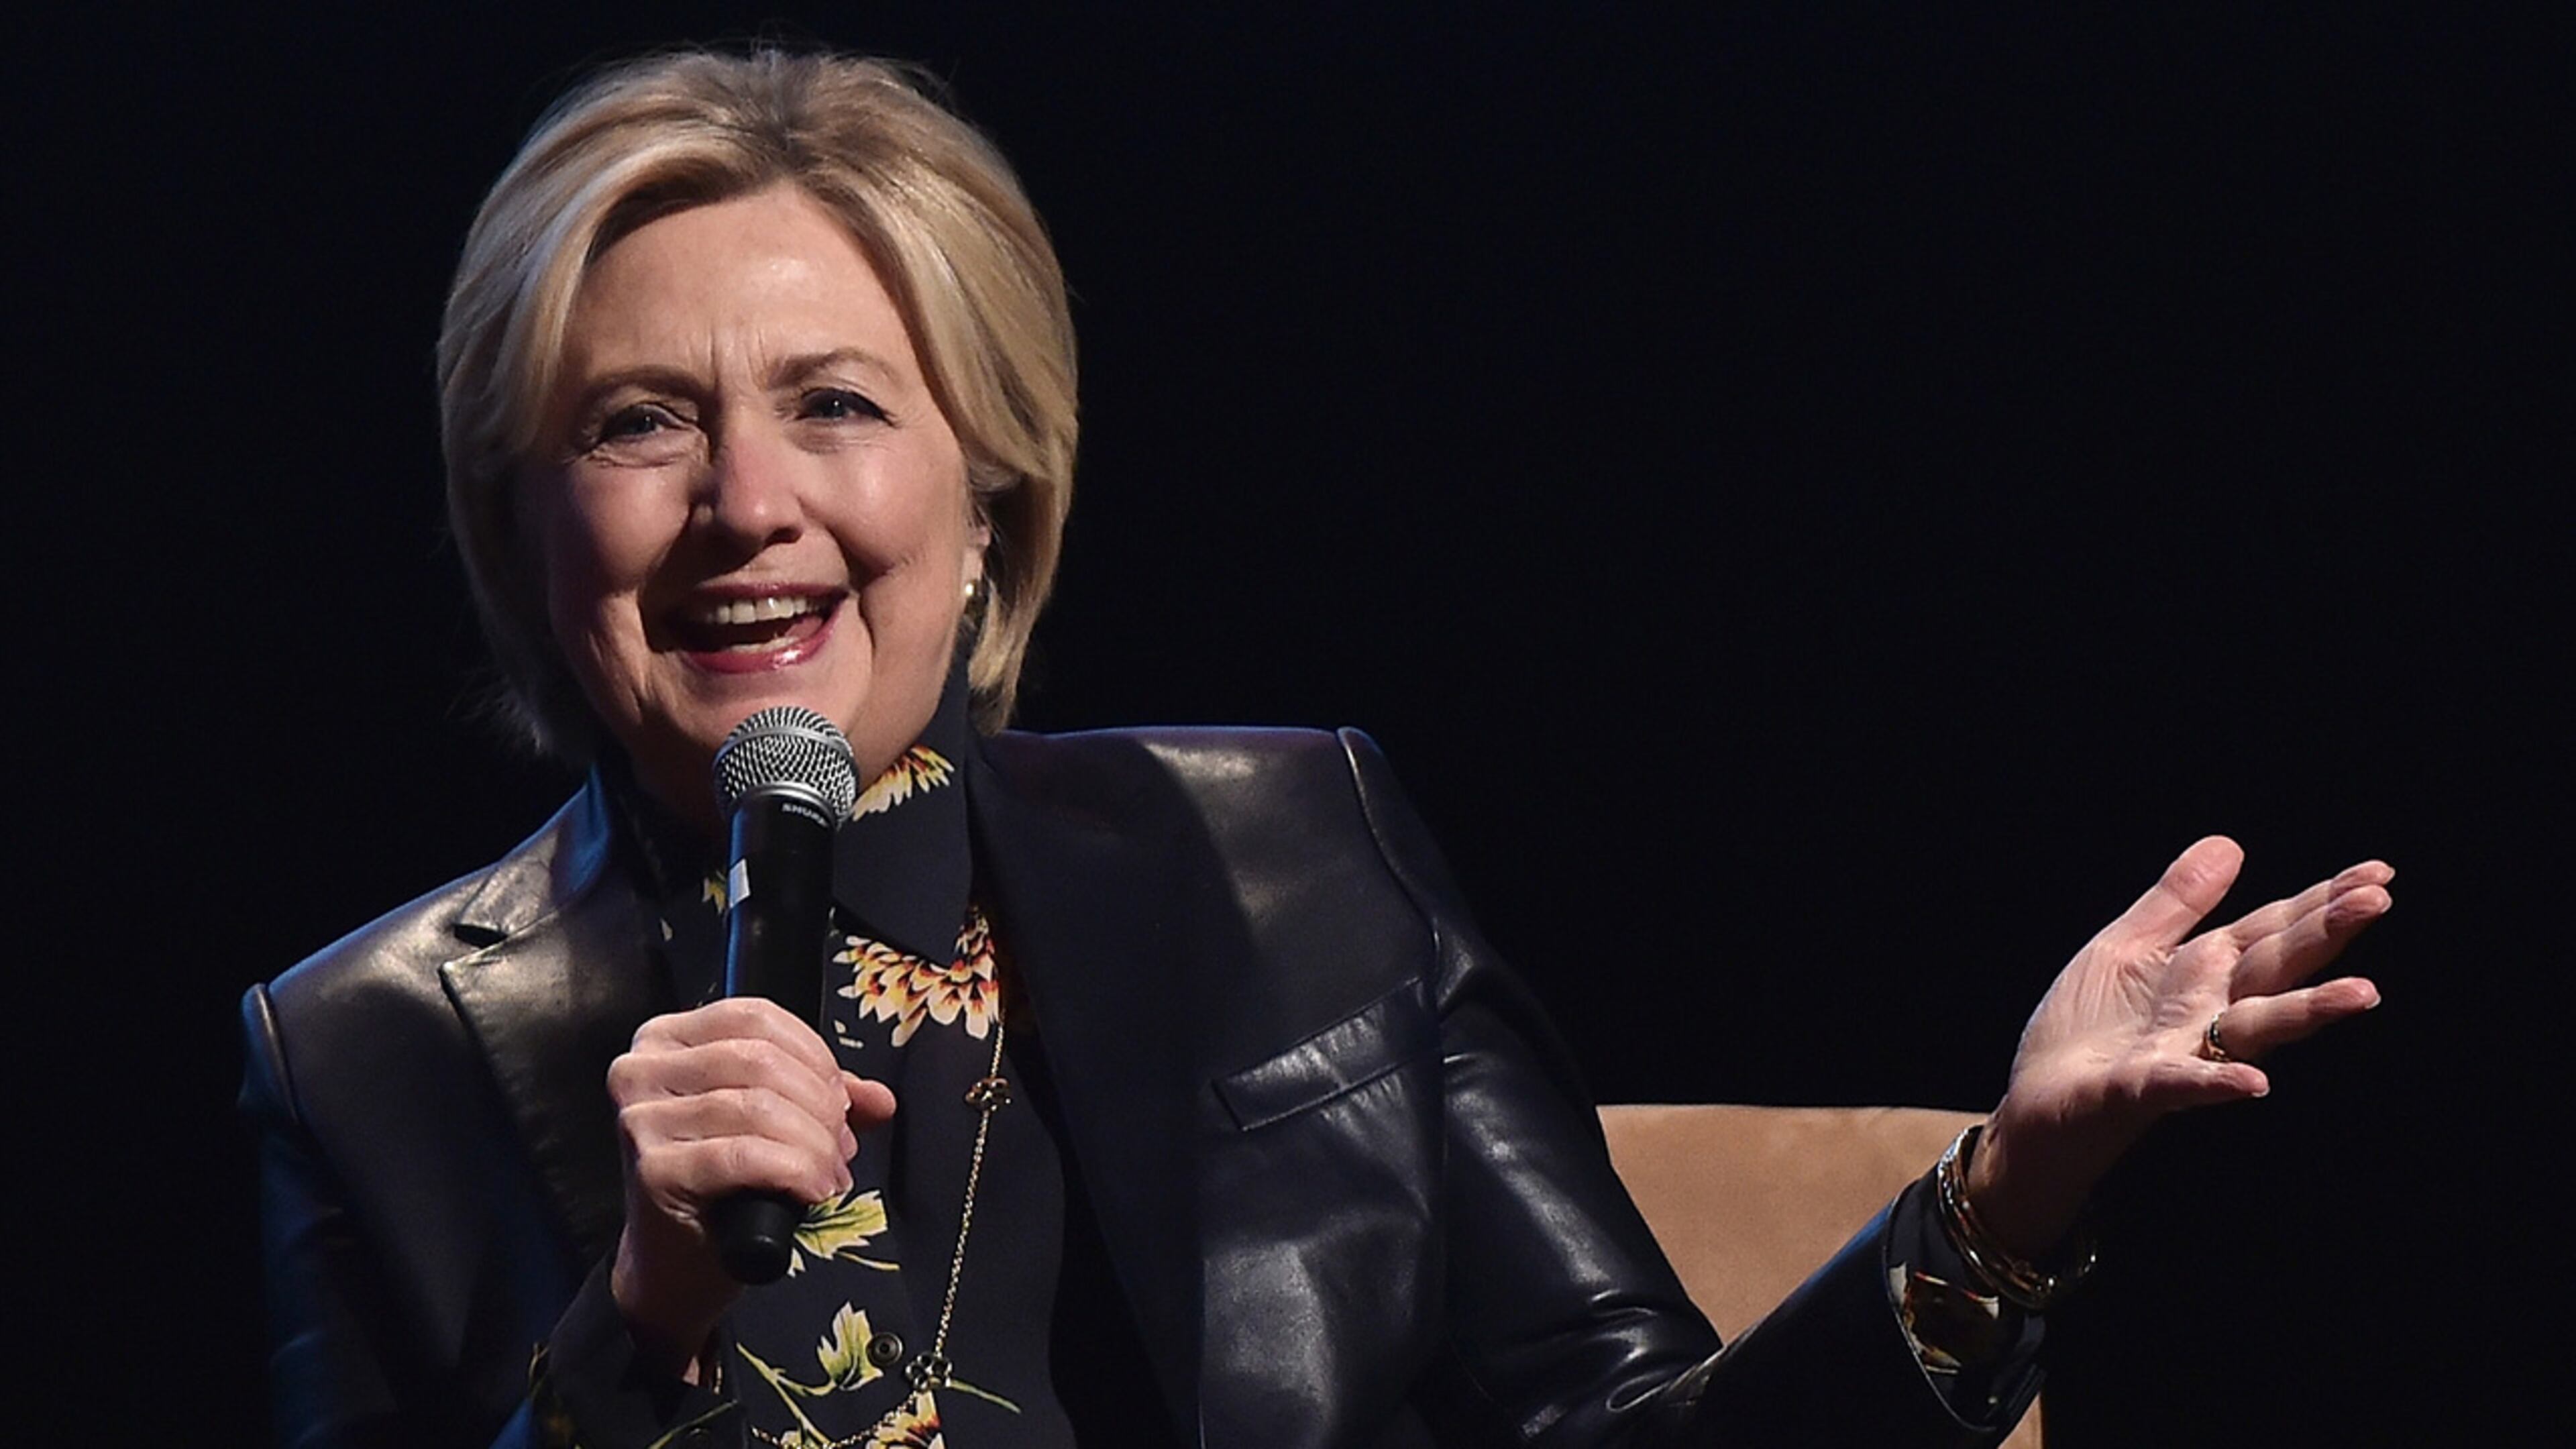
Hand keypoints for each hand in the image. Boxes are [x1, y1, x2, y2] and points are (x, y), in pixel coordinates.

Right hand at [605, 998, 898, 1377]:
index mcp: (665, 1038)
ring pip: (756, 1107)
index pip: (756, 1017)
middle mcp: (641, 1069)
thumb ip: (821, 1097)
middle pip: (760, 1061)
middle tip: (840, 1147)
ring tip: (829, 1174)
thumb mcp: (768, 1122)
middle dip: (819, 1105)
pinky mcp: (652, 1170)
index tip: (842, 1099)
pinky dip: (794, 1171)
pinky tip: (811, 1191)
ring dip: (813, 1144)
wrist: (672, 1265)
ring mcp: (640, 1120)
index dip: (814, 1055)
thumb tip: (880, 1099)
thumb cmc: (719, 1186)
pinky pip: (745, 1155)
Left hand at [1969, 837, 2390, 1258]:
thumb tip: (2230, 842)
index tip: (2379, 872)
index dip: (2322, 900)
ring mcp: (2181, 1054)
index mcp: (2203, 972)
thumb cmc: (2086, 1031)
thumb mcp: (2127, 947)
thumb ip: (2177, 902)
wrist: (2034, 1103)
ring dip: (2306, 1011)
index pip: (2273, 929)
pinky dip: (2216, 1081)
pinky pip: (2183, 1085)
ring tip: (2363, 992)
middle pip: (2276, 967)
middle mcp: (2208, 1013)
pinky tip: (2254, 1081)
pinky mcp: (2140, 1091)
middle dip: (2325, 935)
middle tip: (2379, 900)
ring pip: (2253, 1029)